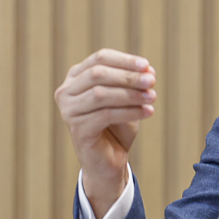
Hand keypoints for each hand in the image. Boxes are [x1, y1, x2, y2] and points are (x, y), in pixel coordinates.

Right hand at [54, 49, 156, 215]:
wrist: (109, 161)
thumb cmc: (117, 126)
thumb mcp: (127, 99)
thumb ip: (134, 83)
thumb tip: (149, 70)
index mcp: (76, 77)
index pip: (100, 58)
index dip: (124, 60)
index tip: (147, 65)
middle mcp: (66, 91)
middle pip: (98, 74)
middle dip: (128, 76)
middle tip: (151, 81)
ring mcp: (68, 111)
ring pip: (101, 94)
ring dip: (130, 94)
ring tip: (152, 97)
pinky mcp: (77, 129)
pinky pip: (105, 114)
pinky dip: (130, 112)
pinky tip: (148, 112)